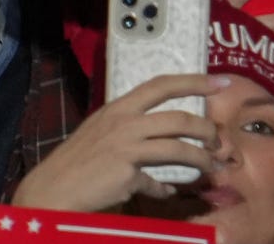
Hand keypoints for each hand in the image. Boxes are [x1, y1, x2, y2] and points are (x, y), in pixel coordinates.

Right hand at [13, 73, 224, 211]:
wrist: (52, 190)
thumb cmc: (77, 160)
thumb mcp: (102, 130)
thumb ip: (131, 125)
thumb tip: (164, 129)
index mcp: (119, 107)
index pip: (162, 84)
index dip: (194, 81)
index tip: (221, 81)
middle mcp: (125, 122)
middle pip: (180, 118)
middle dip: (206, 129)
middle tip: (218, 140)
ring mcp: (126, 148)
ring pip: (178, 148)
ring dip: (199, 159)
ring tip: (210, 167)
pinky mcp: (127, 174)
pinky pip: (157, 182)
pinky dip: (166, 189)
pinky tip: (167, 192)